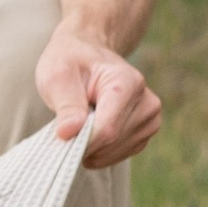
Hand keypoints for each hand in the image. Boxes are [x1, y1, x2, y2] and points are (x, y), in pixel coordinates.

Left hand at [35, 25, 162, 171]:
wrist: (86, 52)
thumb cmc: (70, 61)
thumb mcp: (57, 75)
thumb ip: (65, 105)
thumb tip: (69, 133)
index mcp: (127, 82)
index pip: (107, 128)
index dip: (82, 141)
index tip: (62, 140)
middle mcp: (147, 101)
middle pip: (113, 141)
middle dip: (85, 144)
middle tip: (65, 129)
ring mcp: (150, 117)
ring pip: (117, 151)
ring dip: (93, 148)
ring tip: (78, 125)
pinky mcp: (146, 130)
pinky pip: (122, 154)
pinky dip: (102, 151)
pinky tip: (89, 135)